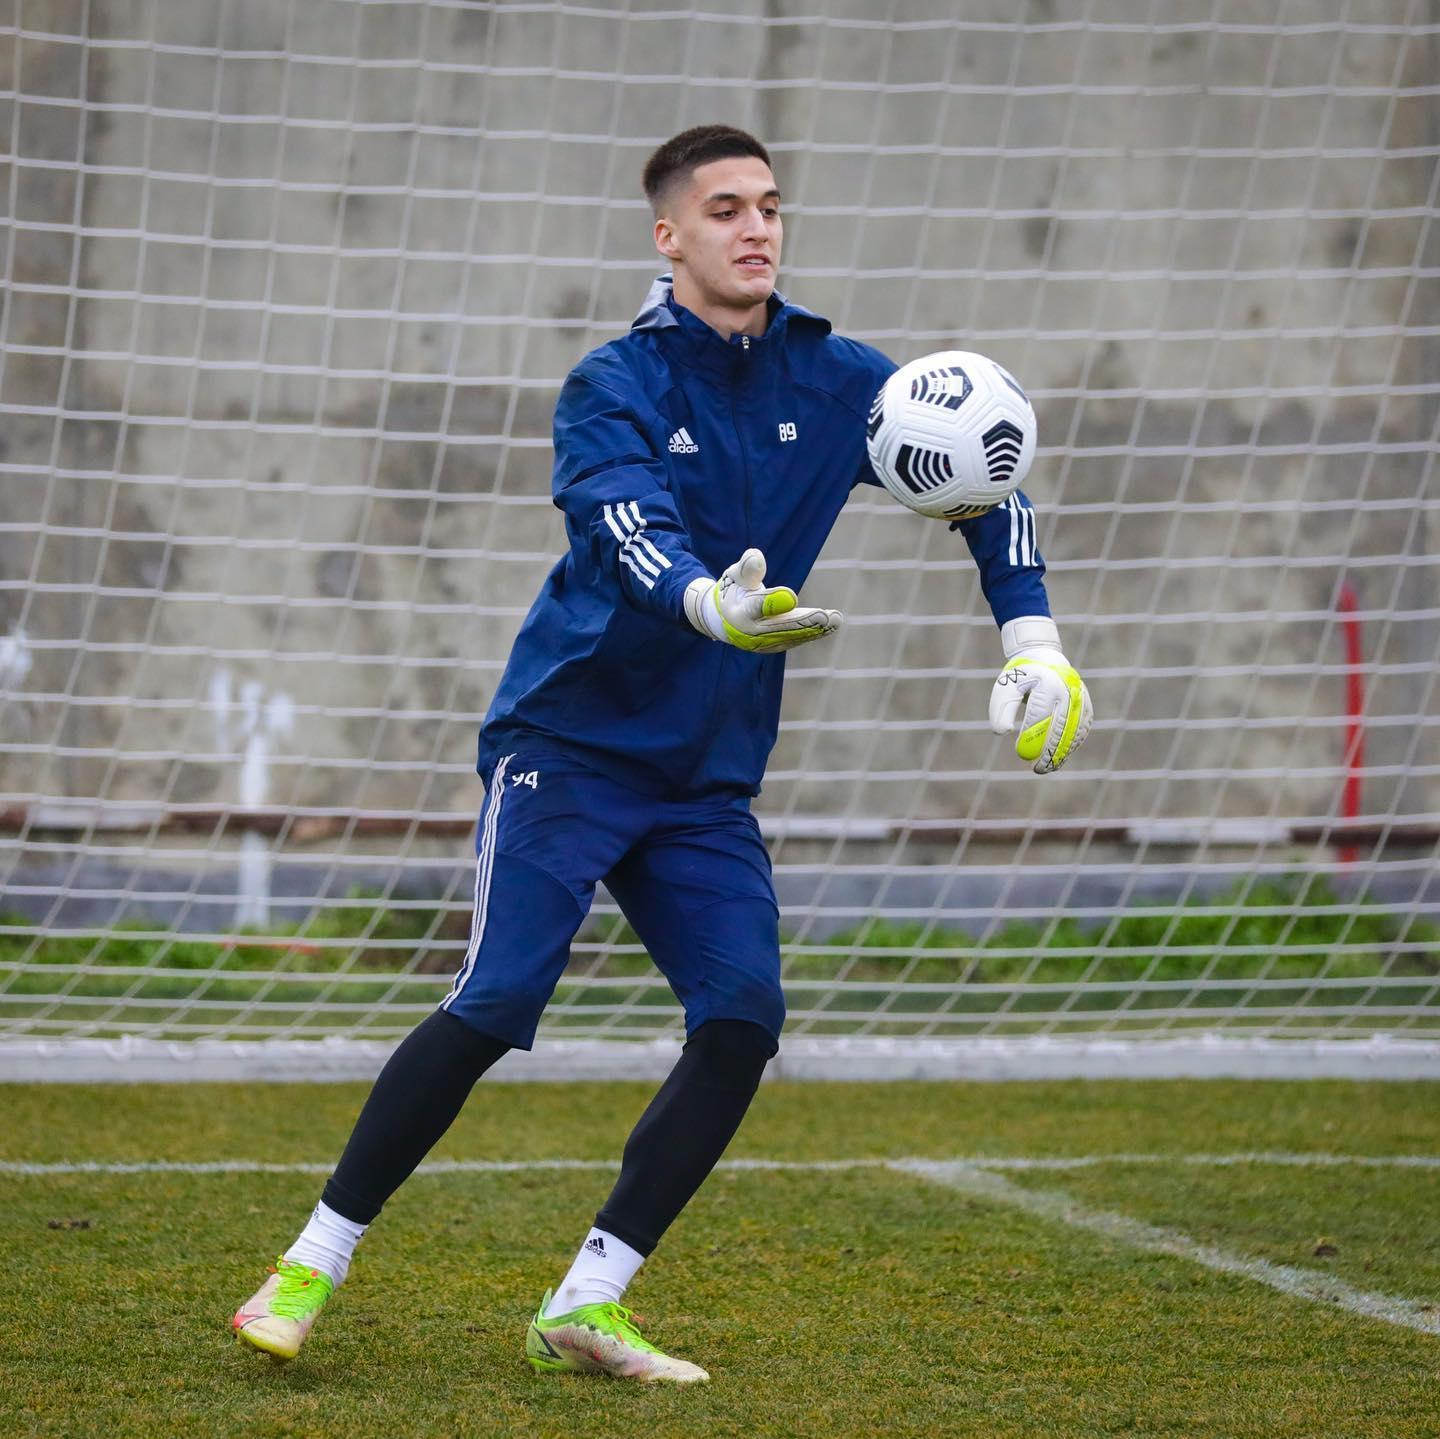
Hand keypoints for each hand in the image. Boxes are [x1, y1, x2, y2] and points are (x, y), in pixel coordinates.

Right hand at [684, 548, 841, 652]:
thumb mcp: (735, 575)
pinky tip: (831, 624)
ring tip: (834, 619)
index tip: (791, 597)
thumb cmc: (734, 589)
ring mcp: (763, 643)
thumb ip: (747, 567)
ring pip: (792, 635)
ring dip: (814, 629)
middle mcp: (750, 632)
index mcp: (738, 611)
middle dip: (803, 622)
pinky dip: (813, 632)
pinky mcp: (775, 646)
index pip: (756, 607)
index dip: (772, 602)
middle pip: (779, 626)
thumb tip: (756, 556)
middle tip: (823, 616)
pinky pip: (796, 639)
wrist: (724, 619)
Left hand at [989, 648, 1092, 773]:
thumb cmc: (1020, 678)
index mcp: (1047, 683)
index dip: (1031, 736)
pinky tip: (1059, 758)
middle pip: (1061, 727)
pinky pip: (1082, 729)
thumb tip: (1002, 731)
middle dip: (1049, 751)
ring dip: (1062, 753)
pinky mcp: (1087, 705)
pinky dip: (1072, 746)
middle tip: (1037, 769)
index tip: (1021, 754)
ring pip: (1075, 731)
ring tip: (1047, 768)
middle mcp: (1068, 690)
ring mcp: (1081, 698)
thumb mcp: (1005, 688)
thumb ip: (1002, 709)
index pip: (1040, 715)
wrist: (1044, 660)